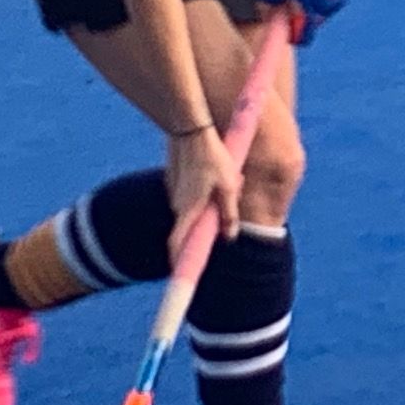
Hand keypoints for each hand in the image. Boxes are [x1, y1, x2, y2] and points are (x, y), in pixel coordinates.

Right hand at [165, 125, 242, 255]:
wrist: (190, 128)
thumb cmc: (213, 157)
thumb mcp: (229, 186)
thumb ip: (229, 213)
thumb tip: (230, 237)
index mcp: (189, 210)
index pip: (177, 245)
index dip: (179, 263)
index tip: (180, 276)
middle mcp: (177, 204)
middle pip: (188, 229)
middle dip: (204, 230)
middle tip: (224, 222)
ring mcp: (174, 191)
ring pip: (191, 210)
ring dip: (207, 207)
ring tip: (229, 183)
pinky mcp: (176, 180)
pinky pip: (190, 196)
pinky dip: (203, 194)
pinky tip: (217, 173)